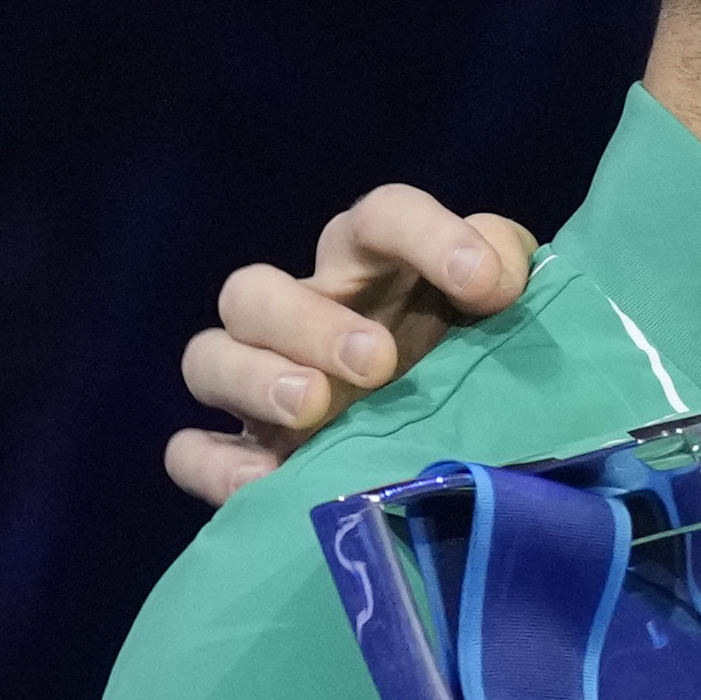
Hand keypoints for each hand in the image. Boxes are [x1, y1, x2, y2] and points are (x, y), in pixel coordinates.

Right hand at [164, 188, 532, 505]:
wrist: (465, 471)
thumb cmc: (481, 373)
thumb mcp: (505, 321)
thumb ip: (507, 276)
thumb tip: (503, 277)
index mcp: (374, 270)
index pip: (380, 217)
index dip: (427, 235)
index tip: (483, 287)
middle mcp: (304, 317)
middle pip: (257, 288)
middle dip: (311, 321)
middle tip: (377, 363)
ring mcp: (263, 387)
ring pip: (209, 355)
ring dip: (253, 377)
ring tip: (314, 407)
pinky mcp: (247, 455)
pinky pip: (193, 451)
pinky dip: (218, 464)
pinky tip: (266, 482)